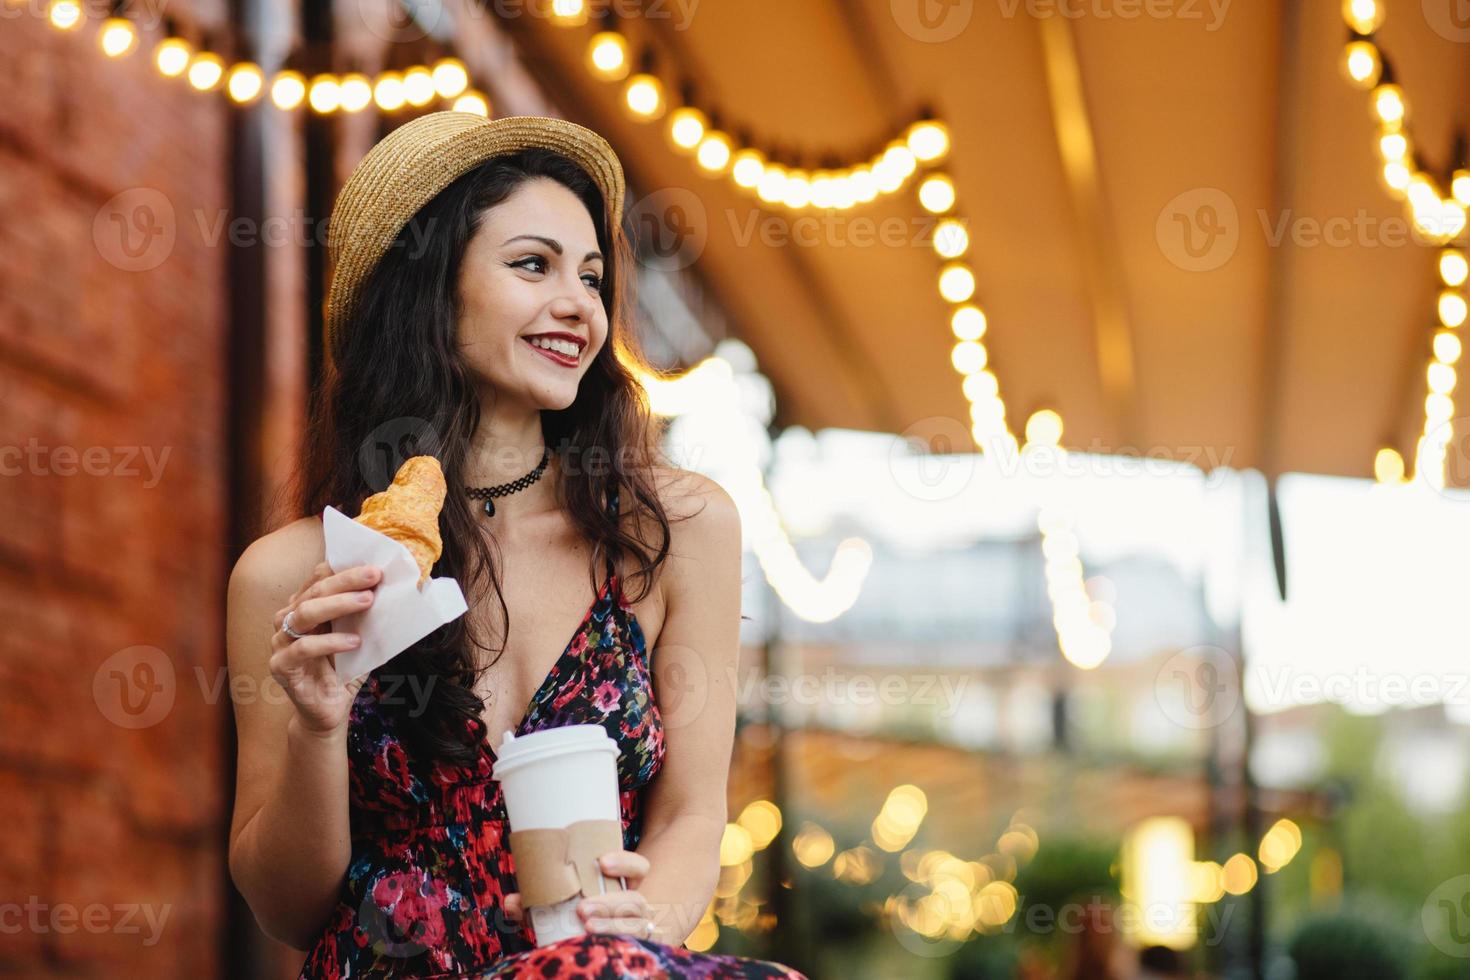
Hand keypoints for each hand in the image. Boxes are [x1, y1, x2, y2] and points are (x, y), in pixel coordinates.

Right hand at [268, 561, 380, 737]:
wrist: (329, 710)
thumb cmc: (344, 669)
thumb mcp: (358, 635)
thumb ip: (364, 614)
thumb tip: (391, 588)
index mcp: (304, 606)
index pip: (319, 578)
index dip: (344, 569)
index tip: (374, 564)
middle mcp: (287, 619)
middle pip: (314, 591)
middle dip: (346, 580)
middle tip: (374, 575)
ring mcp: (280, 642)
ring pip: (304, 613)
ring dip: (338, 604)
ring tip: (367, 601)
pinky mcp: (280, 666)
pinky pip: (304, 648)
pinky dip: (330, 642)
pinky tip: (354, 642)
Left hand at [504, 849, 655, 940]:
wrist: (590, 951)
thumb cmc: (574, 916)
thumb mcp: (557, 904)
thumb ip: (536, 901)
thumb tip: (510, 902)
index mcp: (623, 885)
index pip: (639, 867)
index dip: (626, 863)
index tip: (602, 863)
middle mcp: (636, 905)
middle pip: (636, 899)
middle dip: (610, 902)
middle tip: (582, 908)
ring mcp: (640, 928)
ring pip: (639, 924)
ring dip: (614, 925)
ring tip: (588, 927)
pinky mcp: (635, 948)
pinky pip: (636, 947)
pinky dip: (618, 944)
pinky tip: (598, 945)